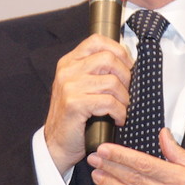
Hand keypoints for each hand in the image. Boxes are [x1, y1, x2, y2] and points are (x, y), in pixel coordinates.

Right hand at [44, 34, 132, 175]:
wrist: (56, 144)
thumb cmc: (74, 116)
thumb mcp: (80, 86)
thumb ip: (95, 71)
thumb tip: (126, 61)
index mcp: (69, 62)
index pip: (96, 41)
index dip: (118, 50)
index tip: (128, 65)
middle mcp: (67, 70)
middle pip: (108, 58)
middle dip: (126, 76)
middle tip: (127, 92)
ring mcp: (69, 86)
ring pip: (112, 82)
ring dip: (124, 98)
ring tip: (122, 108)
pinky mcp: (74, 103)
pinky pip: (109, 102)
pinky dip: (120, 112)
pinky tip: (118, 119)